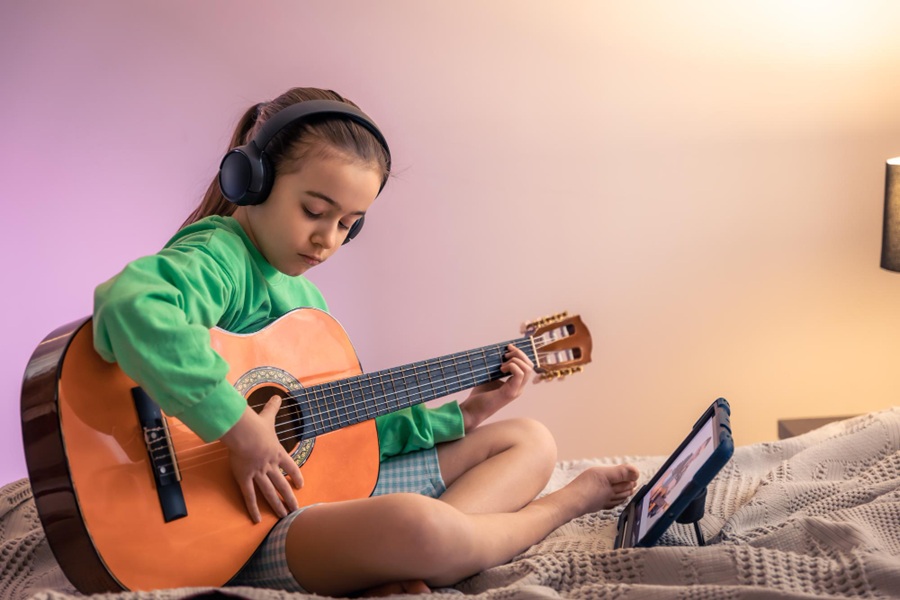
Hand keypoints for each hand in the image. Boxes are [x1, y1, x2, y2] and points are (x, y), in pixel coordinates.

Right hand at [219, 395, 303, 522]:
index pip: (290, 466)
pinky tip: (257, 520)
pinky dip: (253, 509)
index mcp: (277, 452)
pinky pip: (250, 496)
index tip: (301, 485)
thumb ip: (273, 407)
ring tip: (284, 517)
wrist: (244, 433)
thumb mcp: (267, 416)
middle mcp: (270, 465)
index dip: (296, 476)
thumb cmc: (255, 424)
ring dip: (277, 505)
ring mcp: (258, 473)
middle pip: (282, 484)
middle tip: (296, 510)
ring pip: (269, 493)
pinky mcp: (244, 478)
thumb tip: (277, 395)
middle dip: (289, 498)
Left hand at [459, 344, 533, 431]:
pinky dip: (512, 366)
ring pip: (527, 369)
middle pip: (530, 366)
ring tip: (502, 363)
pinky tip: (501, 369)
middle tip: (505, 353)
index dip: (520, 354)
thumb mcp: (490, 377)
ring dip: (515, 360)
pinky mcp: (510, 393)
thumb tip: (498, 353)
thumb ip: (496, 367)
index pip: (527, 366)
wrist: (471, 411)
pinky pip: (519, 374)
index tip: (508, 348)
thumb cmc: (479, 395)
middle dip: (519, 354)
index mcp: (516, 384)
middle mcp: (519, 387)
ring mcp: (516, 391)